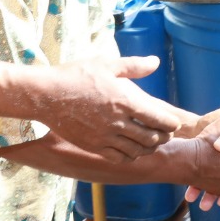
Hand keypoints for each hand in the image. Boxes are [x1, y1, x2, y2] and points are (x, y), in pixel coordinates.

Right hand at [37, 56, 188, 162]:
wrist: (46, 95)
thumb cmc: (76, 75)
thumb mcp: (106, 64)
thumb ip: (134, 66)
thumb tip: (156, 62)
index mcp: (125, 101)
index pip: (159, 119)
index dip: (171, 124)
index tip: (173, 123)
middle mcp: (117, 122)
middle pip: (151, 138)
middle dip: (163, 137)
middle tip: (165, 134)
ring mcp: (105, 137)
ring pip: (137, 151)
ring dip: (148, 148)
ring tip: (151, 142)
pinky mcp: (93, 146)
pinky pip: (119, 158)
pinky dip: (130, 156)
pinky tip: (131, 150)